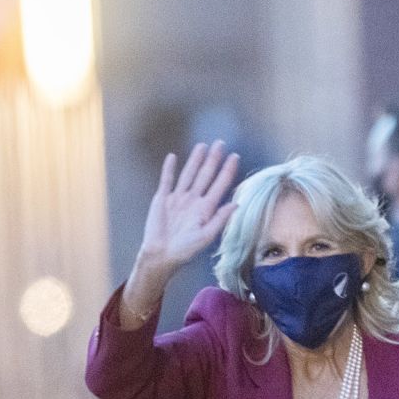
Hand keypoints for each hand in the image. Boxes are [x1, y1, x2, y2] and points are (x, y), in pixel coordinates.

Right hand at [139, 140, 240, 272]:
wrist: (161, 255)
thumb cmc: (185, 250)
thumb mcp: (206, 236)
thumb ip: (220, 219)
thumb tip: (236, 204)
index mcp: (206, 209)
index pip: (220, 185)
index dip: (227, 171)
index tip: (235, 156)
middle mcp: (194, 200)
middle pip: (206, 175)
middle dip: (213, 159)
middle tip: (220, 143)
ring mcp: (178, 198)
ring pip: (189, 174)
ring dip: (195, 160)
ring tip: (202, 145)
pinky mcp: (163, 199)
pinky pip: (167, 181)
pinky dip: (169, 169)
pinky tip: (173, 157)